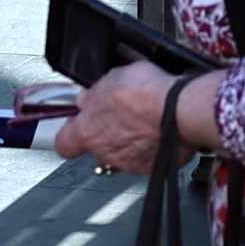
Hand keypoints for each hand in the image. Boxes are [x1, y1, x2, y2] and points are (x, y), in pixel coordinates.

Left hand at [57, 61, 185, 172]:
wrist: (181, 110)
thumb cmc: (148, 93)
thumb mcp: (113, 77)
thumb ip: (95, 93)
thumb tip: (89, 97)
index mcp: (88, 130)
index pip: (63, 143)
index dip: (69, 133)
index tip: (77, 123)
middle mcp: (105, 152)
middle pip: (96, 146)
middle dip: (106, 132)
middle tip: (121, 115)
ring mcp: (128, 163)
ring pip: (121, 153)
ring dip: (129, 139)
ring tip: (145, 120)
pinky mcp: (151, 168)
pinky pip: (145, 157)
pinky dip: (150, 147)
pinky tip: (159, 130)